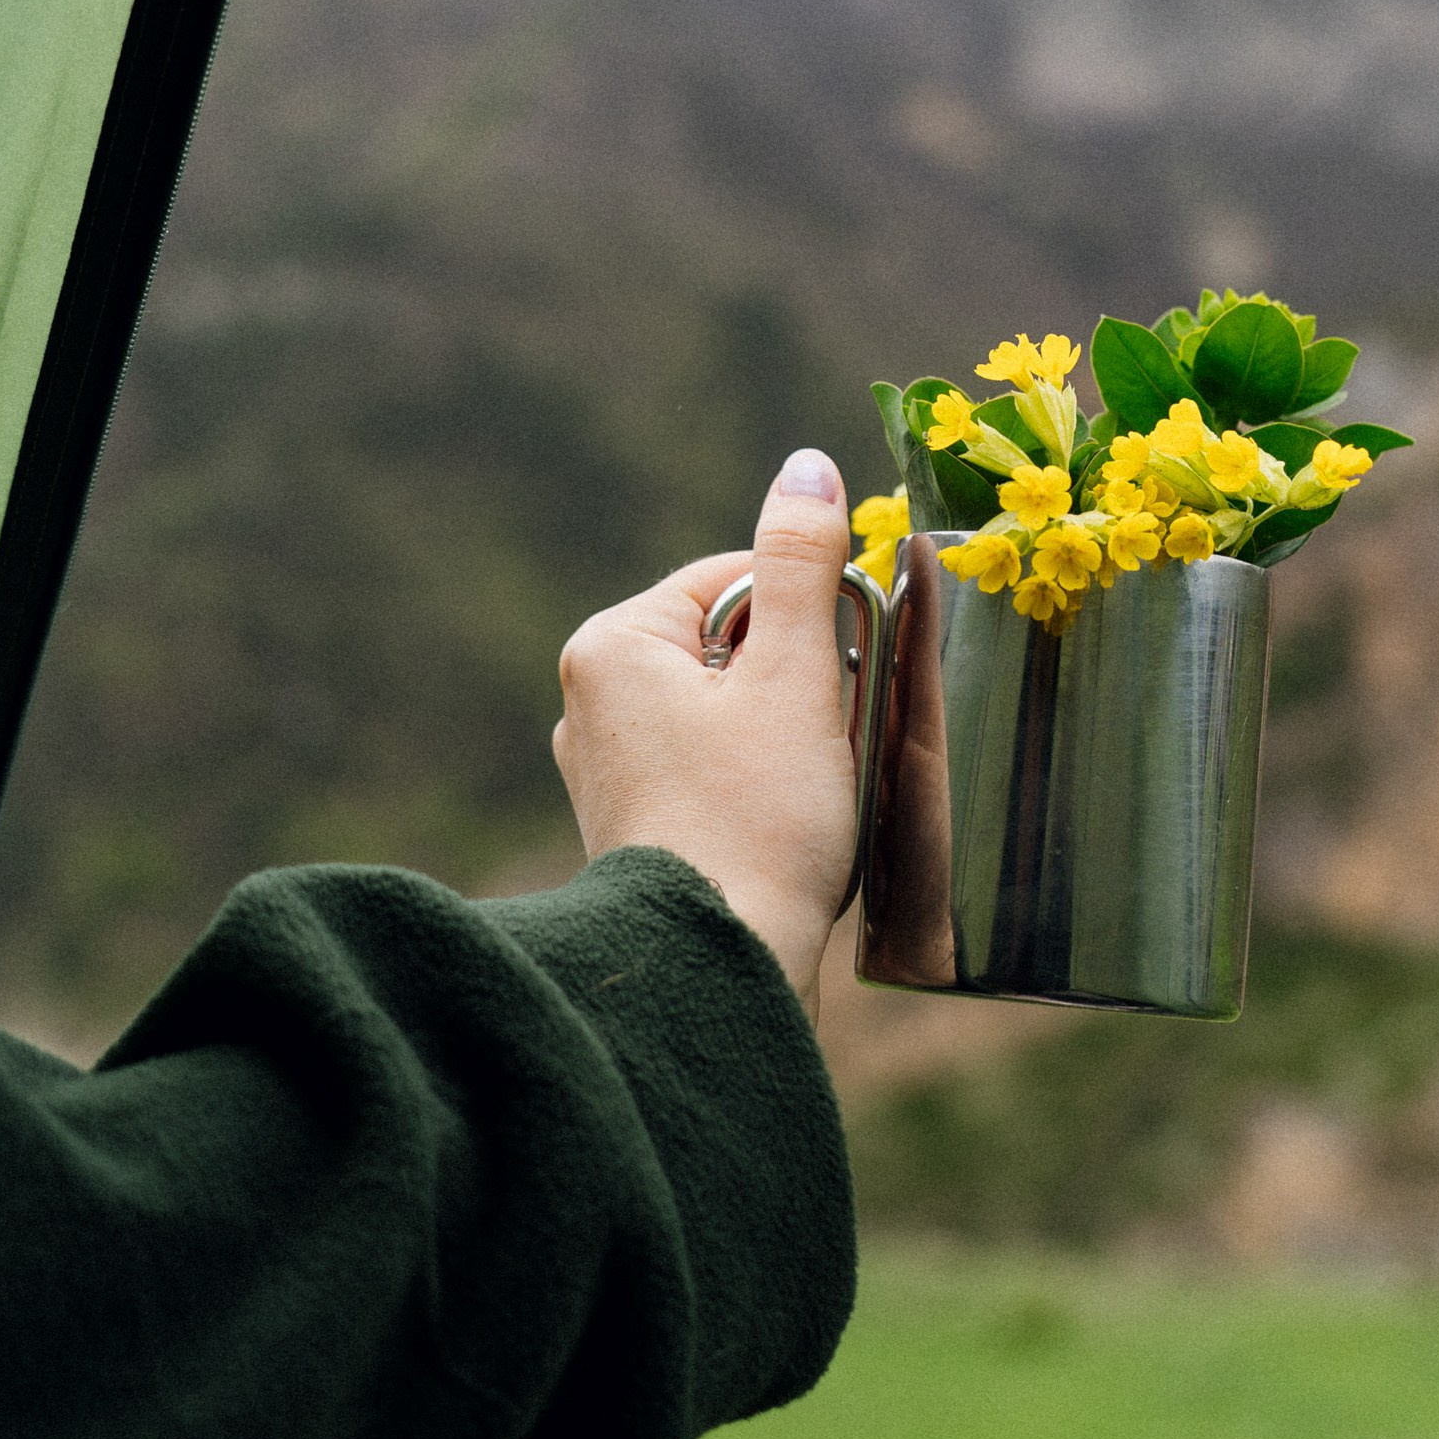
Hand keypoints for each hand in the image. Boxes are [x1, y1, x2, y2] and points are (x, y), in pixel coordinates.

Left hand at [551, 452, 859, 998]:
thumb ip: (803, 563)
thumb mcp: (797, 676)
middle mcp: (591, 700)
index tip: (847, 669)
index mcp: (613, 645)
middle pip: (734, 643)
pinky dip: (761, 782)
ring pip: (730, 708)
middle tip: (826, 738)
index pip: (738, 579)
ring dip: (788, 732)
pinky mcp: (635, 826)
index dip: (813, 615)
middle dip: (800, 679)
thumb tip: (808, 466)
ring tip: (808, 789)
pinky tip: (785, 825)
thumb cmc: (759, 822)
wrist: (718, 973)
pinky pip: (714, 767)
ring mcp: (608, 768)